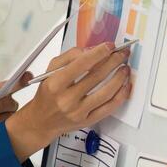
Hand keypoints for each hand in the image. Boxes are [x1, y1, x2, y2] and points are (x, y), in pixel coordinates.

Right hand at [4, 43, 132, 158]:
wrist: (42, 121)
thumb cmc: (48, 94)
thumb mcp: (50, 71)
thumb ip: (69, 57)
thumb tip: (91, 51)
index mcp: (56, 83)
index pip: (81, 64)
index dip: (99, 53)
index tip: (110, 46)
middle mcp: (67, 99)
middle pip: (97, 76)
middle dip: (113, 61)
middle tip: (122, 53)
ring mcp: (79, 111)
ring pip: (107, 92)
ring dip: (120, 77)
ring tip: (125, 68)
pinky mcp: (88, 121)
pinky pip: (109, 107)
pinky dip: (121, 95)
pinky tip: (125, 85)